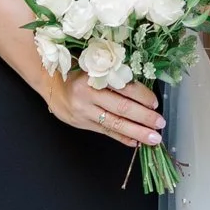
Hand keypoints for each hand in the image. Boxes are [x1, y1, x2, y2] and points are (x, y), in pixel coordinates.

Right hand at [45, 71, 164, 148]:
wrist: (50, 83)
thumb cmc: (77, 71)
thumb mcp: (94, 66)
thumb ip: (114, 75)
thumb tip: (143, 90)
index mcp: (94, 76)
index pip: (123, 87)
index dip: (142, 95)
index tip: (155, 102)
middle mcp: (89, 94)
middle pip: (121, 108)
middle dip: (144, 117)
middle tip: (159, 123)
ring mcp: (84, 111)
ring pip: (115, 123)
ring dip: (137, 132)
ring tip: (152, 138)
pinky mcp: (82, 123)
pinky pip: (106, 132)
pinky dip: (122, 137)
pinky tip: (135, 142)